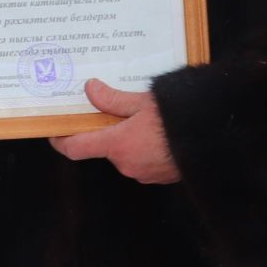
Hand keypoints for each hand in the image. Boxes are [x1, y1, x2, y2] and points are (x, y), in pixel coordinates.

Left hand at [48, 78, 180, 183]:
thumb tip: (90, 89)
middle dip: (107, 131)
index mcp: (116, 145)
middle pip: (104, 148)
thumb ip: (113, 99)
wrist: (212, 139)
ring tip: (144, 118)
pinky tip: (158, 132)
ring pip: (125, 154)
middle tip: (115, 110)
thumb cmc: (177, 118)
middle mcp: (125, 164)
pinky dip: (144, 148)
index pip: (76, 148)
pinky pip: (142, 161)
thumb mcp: (143, 102)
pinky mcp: (158, 177)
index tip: (55, 131)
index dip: (60, 141)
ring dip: (128, 139)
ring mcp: (142, 174)